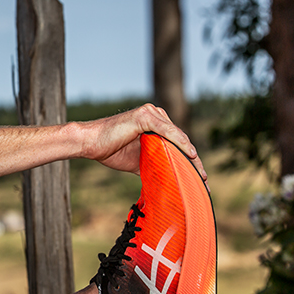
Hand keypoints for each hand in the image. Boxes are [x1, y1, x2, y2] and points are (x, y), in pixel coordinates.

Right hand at [80, 104, 206, 182]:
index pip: (177, 143)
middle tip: (204, 180)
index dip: (189, 161)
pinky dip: (180, 142)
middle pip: (181, 139)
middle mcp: (155, 115)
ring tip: (199, 172)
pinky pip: (167, 131)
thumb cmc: (109, 150)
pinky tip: (191, 154)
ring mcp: (150, 113)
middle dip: (193, 161)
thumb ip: (153, 162)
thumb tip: (167, 179)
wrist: (89, 143)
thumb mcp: (138, 160)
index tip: (199, 179)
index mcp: (154, 124)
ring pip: (177, 136)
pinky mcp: (145, 116)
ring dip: (190, 154)